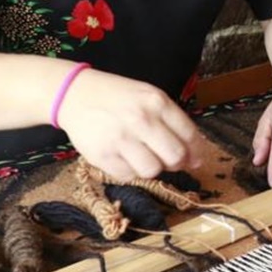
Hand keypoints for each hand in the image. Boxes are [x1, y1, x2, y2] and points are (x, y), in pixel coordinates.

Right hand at [58, 68, 202, 181]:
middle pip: (174, 157)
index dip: (196, 152)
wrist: (75, 94)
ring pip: (152, 170)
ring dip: (151, 168)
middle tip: (166, 159)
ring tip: (141, 155)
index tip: (195, 160)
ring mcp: (121, 138)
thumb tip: (195, 158)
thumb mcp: (149, 97)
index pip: (189, 134)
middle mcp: (141, 119)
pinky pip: (128, 176)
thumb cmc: (118, 97)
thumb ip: (172, 122)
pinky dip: (130, 171)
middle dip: (176, 163)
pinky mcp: (102, 155)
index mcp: (157, 102)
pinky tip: (123, 157)